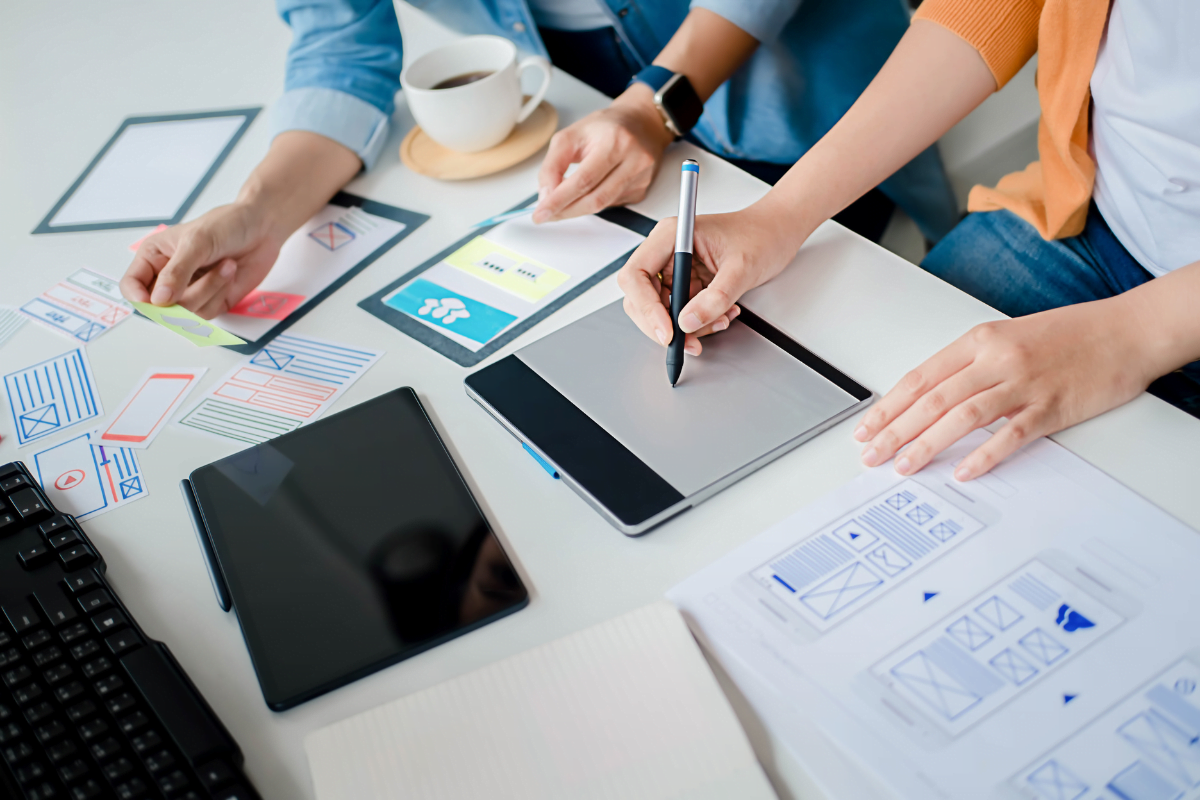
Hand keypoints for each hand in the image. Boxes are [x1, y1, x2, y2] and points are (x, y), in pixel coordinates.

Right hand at [120, 201, 284, 318]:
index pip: (132, 285)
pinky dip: (220, 294)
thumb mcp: (197, 242)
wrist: (261, 227)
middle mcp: (168, 278)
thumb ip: (176, 272)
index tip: (155, 301)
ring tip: (225, 265)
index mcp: (153, 257)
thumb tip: (159, 300)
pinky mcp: (212, 301)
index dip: (138, 298)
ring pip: (186, 312)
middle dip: (183, 295)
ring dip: (209, 290)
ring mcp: (190, 291)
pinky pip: (207, 313)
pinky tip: (230, 273)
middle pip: (159, 307)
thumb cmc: (225, 225)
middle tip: (201, 274)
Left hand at [533, 84, 673, 222]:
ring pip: (602, 206)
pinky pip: (611, 205)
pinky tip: (588, 191)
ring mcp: (640, 178)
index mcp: (614, 141)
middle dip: (566, 210)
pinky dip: (593, 203)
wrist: (641, 122)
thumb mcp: (571, 135)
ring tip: (561, 205)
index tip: (542, 213)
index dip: (559, 200)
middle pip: (594, 199)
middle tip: (547, 214)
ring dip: (577, 210)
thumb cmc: (605, 127)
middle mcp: (633, 160)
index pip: (583, 180)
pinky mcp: (641, 190)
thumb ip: (553, 164)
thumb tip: (546, 195)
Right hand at [617, 203, 805, 353]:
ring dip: (687, 326)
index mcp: (672, 236)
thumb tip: (687, 322)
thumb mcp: (742, 268)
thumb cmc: (761, 235)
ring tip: (720, 321)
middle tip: (689, 342)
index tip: (667, 331)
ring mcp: (675, 268)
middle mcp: (667, 251)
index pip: (637, 275)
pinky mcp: (686, 282)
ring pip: (660, 310)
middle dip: (664, 324)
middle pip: (641, 297)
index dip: (646, 307)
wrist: (778, 233)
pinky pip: (680, 312)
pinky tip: (722, 315)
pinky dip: (698, 323)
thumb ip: (715, 297)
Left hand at [854, 298, 1156, 479]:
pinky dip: (984, 455)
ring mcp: (1024, 383)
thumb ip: (971, 366)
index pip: (921, 377)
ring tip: (904, 466)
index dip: (888, 406)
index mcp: (980, 341)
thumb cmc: (1069, 335)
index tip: (866, 428)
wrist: (1127, 330)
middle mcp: (997, 359)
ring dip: (928, 444)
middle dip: (896, 430)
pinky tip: (964, 471)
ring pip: (963, 416)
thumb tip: (930, 400)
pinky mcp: (1052, 407)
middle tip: (871, 454)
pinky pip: (1011, 435)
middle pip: (933, 399)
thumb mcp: (1008, 338)